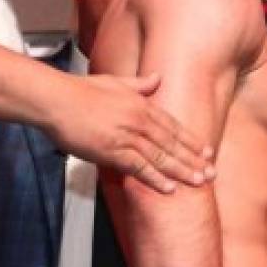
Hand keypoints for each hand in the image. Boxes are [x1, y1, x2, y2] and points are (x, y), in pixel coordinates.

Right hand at [48, 72, 214, 193]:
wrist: (56, 100)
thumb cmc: (80, 90)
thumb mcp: (115, 82)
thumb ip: (139, 84)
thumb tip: (157, 78)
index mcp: (141, 105)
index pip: (173, 126)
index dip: (191, 141)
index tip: (206, 152)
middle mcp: (139, 121)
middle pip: (172, 144)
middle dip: (194, 160)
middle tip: (211, 173)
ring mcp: (127, 137)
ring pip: (161, 157)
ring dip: (182, 171)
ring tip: (199, 182)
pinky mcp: (112, 151)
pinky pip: (139, 168)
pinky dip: (155, 179)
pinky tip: (169, 189)